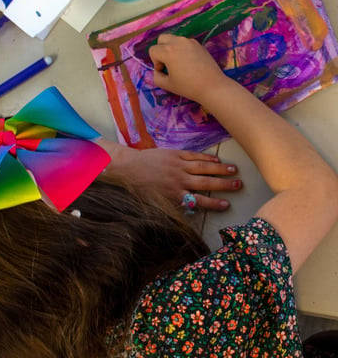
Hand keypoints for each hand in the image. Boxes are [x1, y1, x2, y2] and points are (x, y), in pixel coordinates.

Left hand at [97, 139, 241, 210]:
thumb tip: (189, 210)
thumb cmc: (140, 188)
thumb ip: (173, 205)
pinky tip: (216, 160)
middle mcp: (179, 180)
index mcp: (174, 195)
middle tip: (238, 185)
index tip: (227, 205)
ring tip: (234, 170)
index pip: (199, 201)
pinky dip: (206, 158)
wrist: (128, 168)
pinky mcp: (174, 154)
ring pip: (203, 168)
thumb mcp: (156, 202)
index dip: (214, 203)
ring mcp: (178, 166)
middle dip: (223, 184)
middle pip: (205, 183)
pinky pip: (193, 156)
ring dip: (219, 169)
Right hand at [149, 33, 225, 103]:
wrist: (212, 86)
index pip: (153, 50)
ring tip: (179, 63)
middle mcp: (178, 42)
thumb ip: (156, 76)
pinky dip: (182, 49)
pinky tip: (189, 62)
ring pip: (173, 39)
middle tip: (168, 63)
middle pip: (162, 39)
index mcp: (168, 51)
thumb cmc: (188, 87)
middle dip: (161, 50)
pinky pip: (184, 43)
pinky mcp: (198, 44)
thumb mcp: (167, 85)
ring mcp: (189, 41)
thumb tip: (158, 70)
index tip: (164, 72)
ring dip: (171, 49)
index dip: (155, 62)